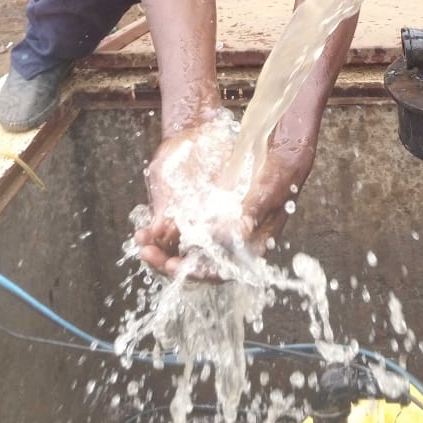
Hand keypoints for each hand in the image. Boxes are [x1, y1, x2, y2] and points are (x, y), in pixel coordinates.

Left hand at [134, 118, 316, 276]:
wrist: (280, 151)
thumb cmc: (279, 174)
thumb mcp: (267, 191)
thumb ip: (251, 213)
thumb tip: (233, 236)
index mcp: (249, 246)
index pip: (220, 270)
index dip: (196, 271)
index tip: (174, 266)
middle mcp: (231, 242)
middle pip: (197, 263)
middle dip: (170, 261)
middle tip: (148, 253)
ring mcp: (218, 229)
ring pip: (186, 248)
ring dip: (163, 248)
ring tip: (141, 241)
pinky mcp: (207, 214)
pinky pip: (183, 229)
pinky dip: (165, 230)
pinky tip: (148, 227)